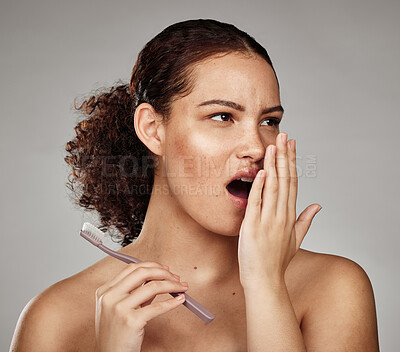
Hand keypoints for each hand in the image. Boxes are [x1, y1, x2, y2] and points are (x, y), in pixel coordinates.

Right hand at [94, 261, 188, 351]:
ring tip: (182, 287)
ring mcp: (118, 308)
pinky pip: (157, 307)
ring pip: (152, 287)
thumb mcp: (120, 309)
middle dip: (163, 273)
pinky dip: (172, 302)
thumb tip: (158, 279)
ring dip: (172, 285)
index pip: (131, 268)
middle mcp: (109, 297)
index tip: (165, 269)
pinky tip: (179, 301)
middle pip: (142, 272)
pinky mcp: (130, 321)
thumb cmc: (117, 335)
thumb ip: (135, 293)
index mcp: (105, 291)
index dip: (151, 266)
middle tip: (176, 277)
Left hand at [238, 133, 321, 288]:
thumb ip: (306, 220)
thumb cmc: (277, 261)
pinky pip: (257, 202)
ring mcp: (268, 220)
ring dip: (273, 165)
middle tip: (285, 136)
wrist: (264, 280)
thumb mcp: (296, 240)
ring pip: (273, 187)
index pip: (293, 183)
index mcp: (290, 216)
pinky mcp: (252, 226)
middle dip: (284, 156)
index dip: (292, 163)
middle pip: (285, 180)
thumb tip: (318, 205)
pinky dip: (260, 186)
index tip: (292, 146)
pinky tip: (262, 171)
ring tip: (274, 145)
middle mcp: (281, 215)